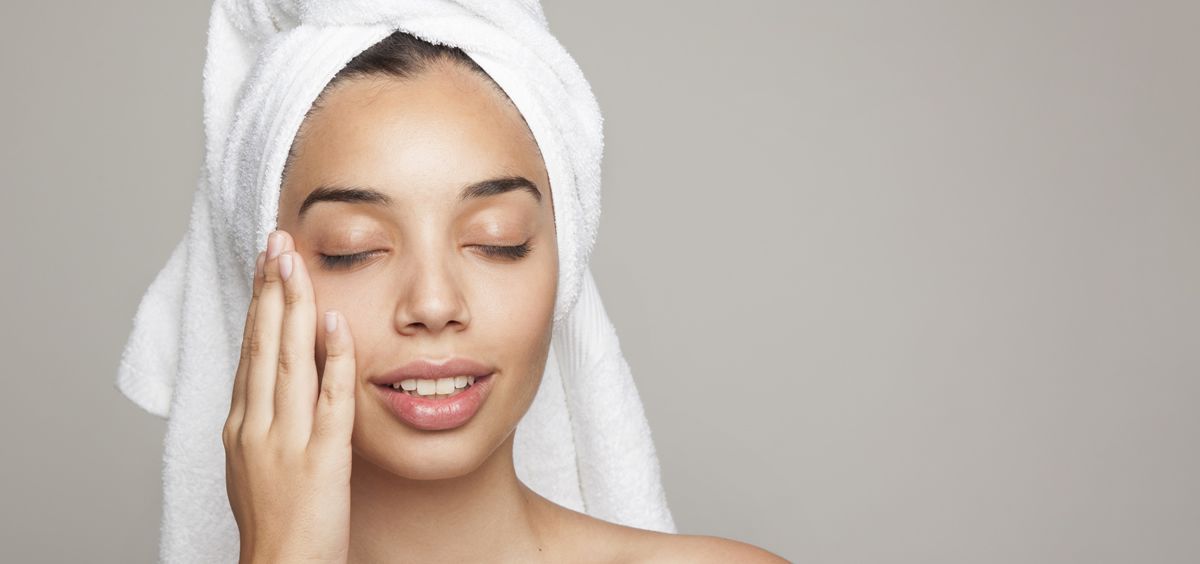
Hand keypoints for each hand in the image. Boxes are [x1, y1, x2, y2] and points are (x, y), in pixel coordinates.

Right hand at [222, 230, 356, 563]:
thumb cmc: (275, 524)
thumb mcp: (256, 465)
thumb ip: (263, 421)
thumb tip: (270, 383)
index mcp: (241, 426)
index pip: (250, 351)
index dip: (259, 303)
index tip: (267, 262)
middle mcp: (257, 427)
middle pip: (263, 345)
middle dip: (270, 289)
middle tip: (277, 240)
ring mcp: (287, 441)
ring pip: (288, 362)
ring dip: (293, 308)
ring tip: (296, 262)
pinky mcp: (321, 460)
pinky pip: (330, 400)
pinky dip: (332, 358)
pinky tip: (336, 322)